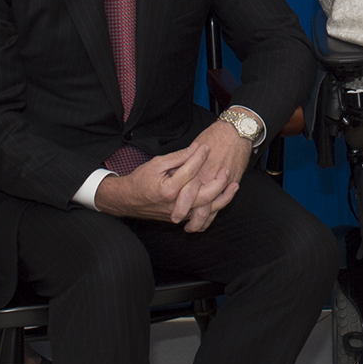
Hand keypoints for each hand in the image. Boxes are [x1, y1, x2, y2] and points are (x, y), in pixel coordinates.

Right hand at [94, 133, 244, 231]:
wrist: (128, 200)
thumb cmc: (140, 181)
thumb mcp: (156, 164)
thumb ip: (177, 158)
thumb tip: (194, 149)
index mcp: (168, 189)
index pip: (190, 171)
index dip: (199, 157)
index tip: (206, 147)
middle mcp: (175, 204)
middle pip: (204, 195)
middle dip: (218, 182)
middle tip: (226, 169)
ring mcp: (179, 213)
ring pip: (206, 209)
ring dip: (223, 198)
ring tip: (234, 185)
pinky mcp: (182, 216)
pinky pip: (202, 214)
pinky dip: (215, 206)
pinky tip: (224, 197)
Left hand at [166, 122, 253, 229]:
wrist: (236, 131)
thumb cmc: (216, 136)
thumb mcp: (194, 146)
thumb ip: (183, 160)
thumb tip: (173, 172)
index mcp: (199, 169)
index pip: (186, 192)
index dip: (178, 203)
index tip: (170, 208)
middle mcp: (210, 178)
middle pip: (197, 203)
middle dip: (186, 213)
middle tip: (176, 219)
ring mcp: (223, 182)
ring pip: (211, 207)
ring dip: (201, 219)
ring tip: (191, 227)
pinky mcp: (232, 183)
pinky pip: (222, 202)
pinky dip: (214, 213)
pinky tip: (206, 219)